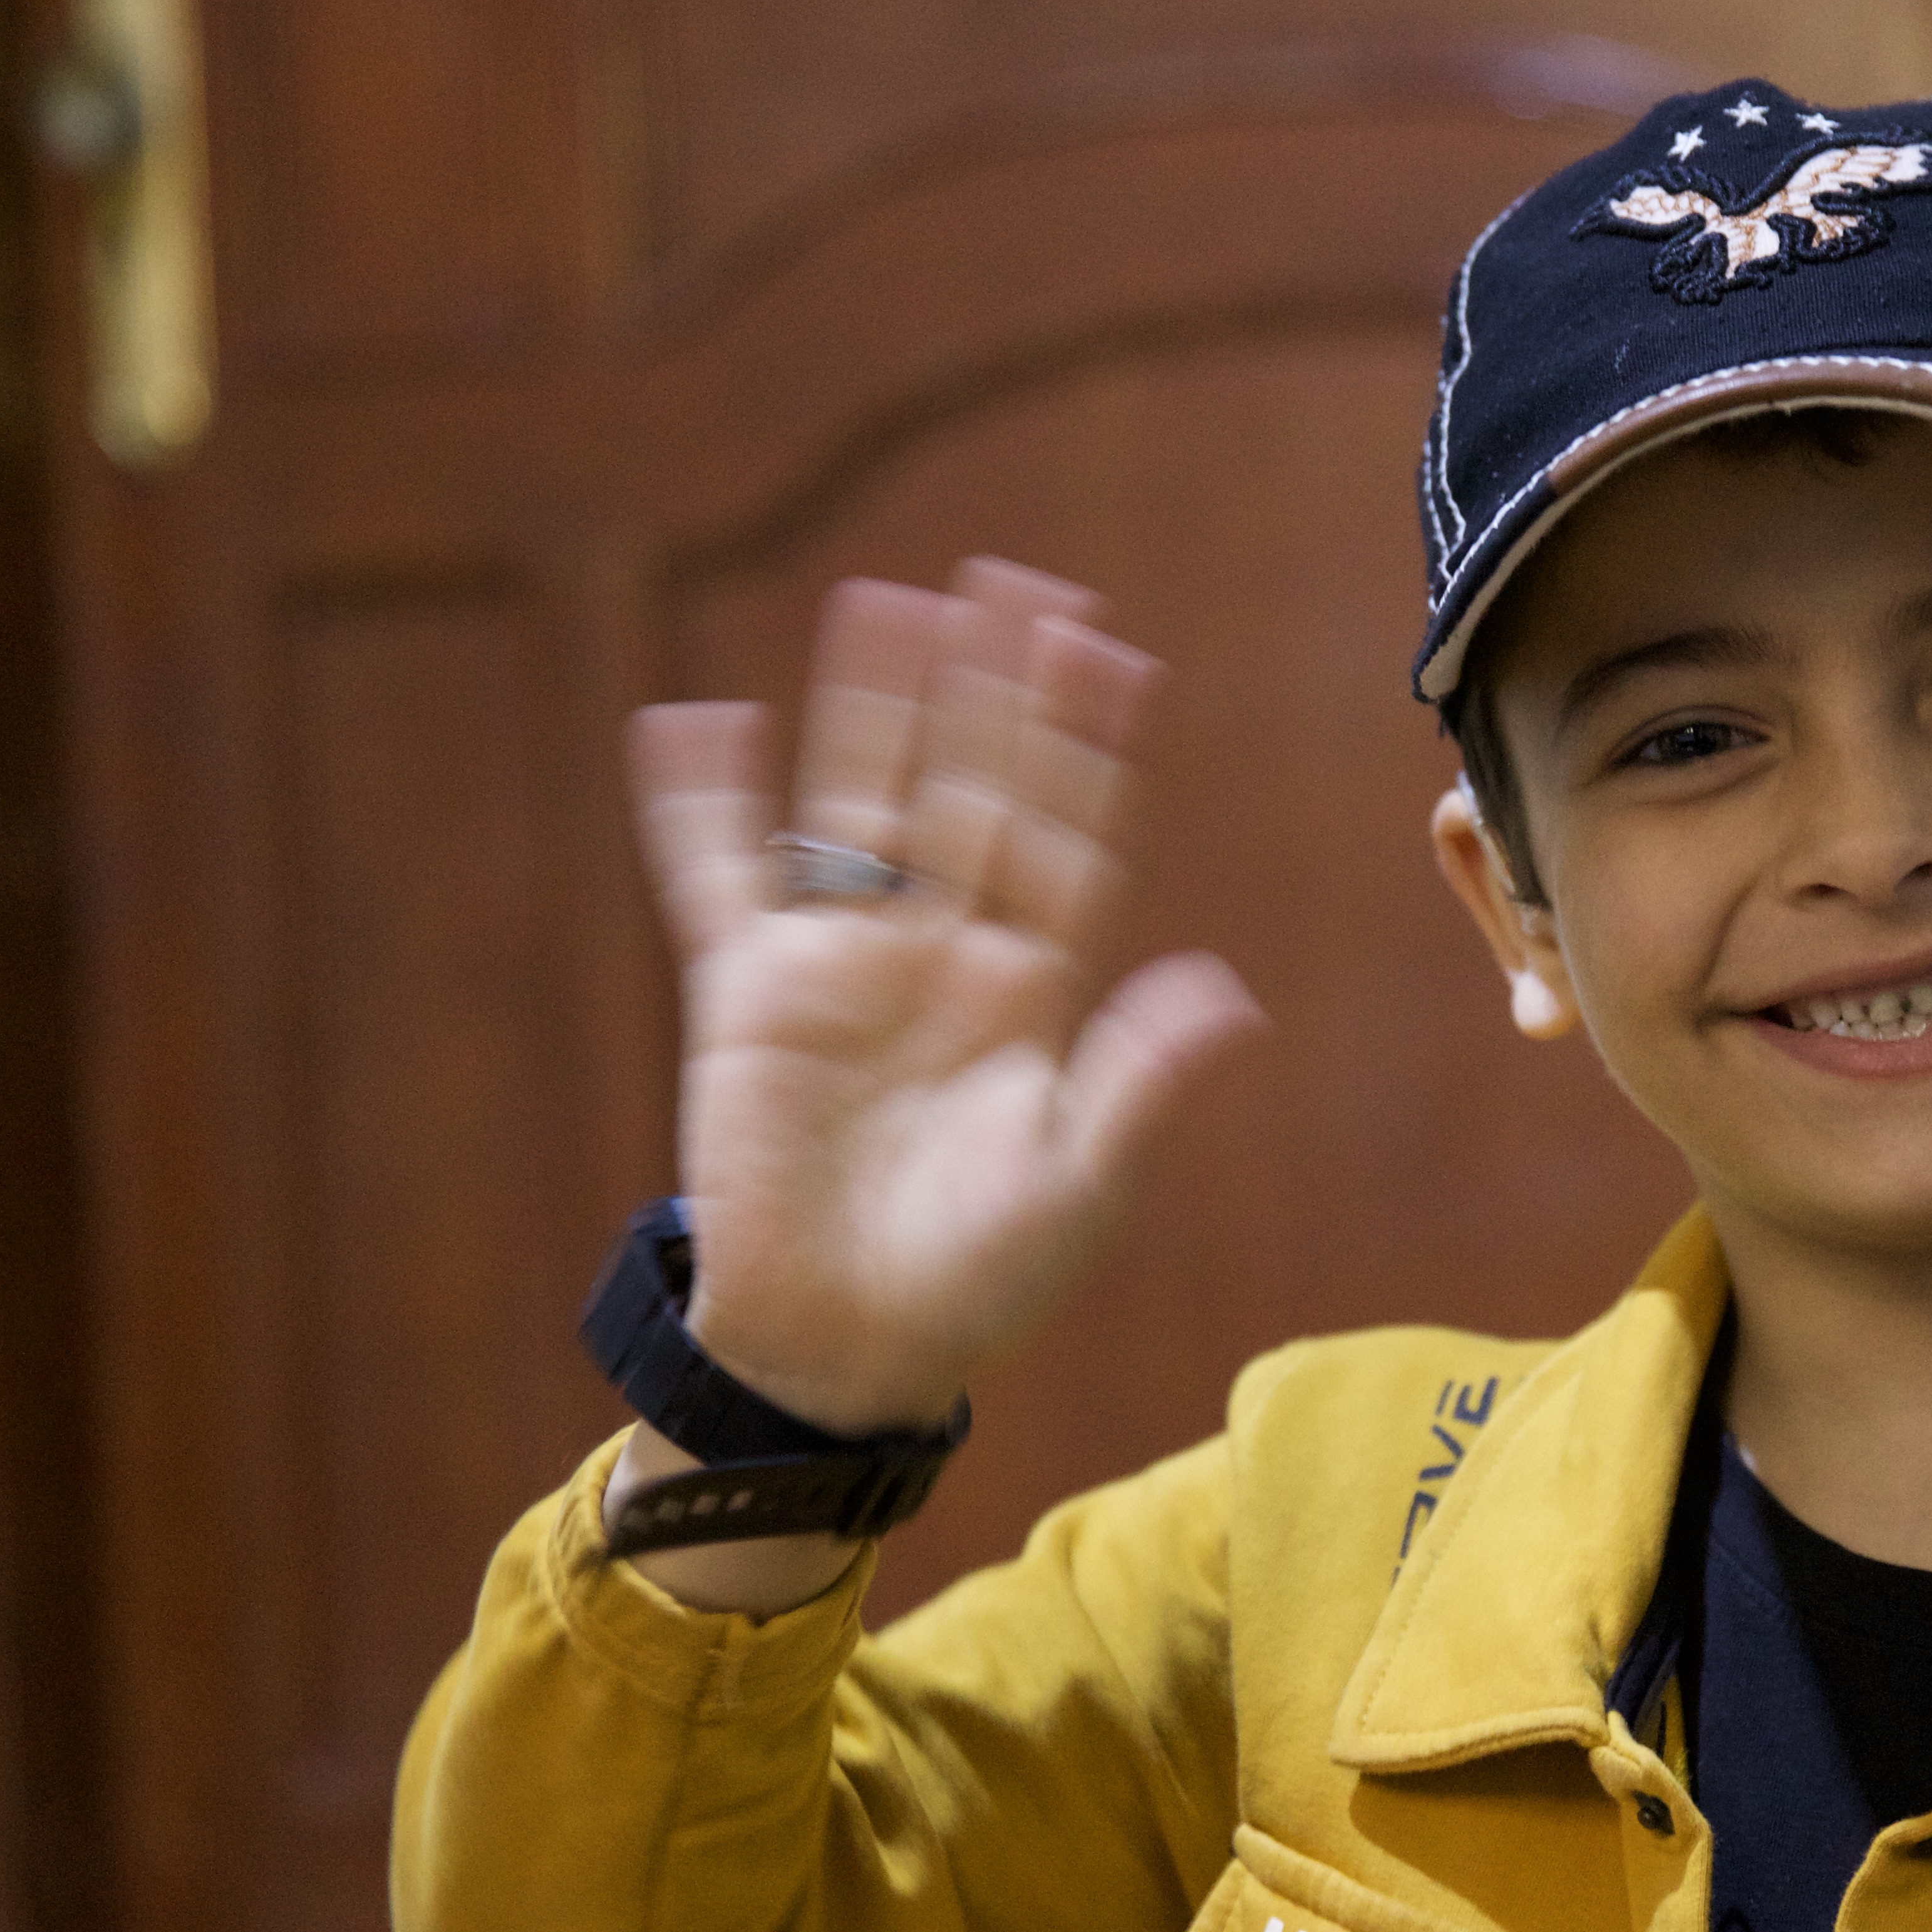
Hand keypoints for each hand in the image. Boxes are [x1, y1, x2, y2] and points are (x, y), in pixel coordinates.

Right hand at [624, 559, 1263, 1438]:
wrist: (848, 1348)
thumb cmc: (978, 1282)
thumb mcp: (1076, 1188)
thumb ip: (1140, 1085)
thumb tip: (1228, 996)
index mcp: (1036, 992)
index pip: (1073, 841)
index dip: (1092, 749)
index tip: (1116, 656)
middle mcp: (947, 956)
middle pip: (976, 792)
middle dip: (998, 695)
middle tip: (1020, 584)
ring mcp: (847, 966)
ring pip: (862, 804)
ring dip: (875, 708)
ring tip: (888, 602)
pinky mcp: (752, 997)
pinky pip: (719, 878)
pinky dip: (706, 806)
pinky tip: (703, 720)